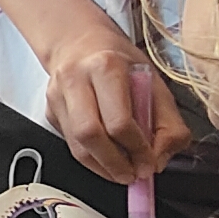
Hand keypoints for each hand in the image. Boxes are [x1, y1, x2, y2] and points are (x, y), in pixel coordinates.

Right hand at [42, 31, 190, 184]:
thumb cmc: (120, 62)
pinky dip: (91, 159)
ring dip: (102, 167)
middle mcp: (76, 80)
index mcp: (106, 67)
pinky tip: (107, 159)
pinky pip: (70, 144)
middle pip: (90, 135)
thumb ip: (168, 123)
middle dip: (115, 164)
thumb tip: (159, 159)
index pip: (119, 121)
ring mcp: (57, 96)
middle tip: (133, 175)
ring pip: (76, 146)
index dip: (137, 150)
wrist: (80, 42)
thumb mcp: (155, 83)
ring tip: (122, 172)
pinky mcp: (50, 111)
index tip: (149, 164)